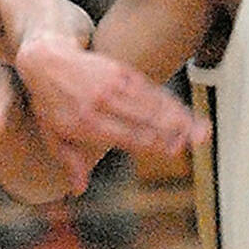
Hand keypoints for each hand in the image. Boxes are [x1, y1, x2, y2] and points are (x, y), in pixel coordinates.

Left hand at [13, 35, 209, 188]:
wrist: (46, 58)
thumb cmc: (50, 102)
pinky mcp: (121, 71)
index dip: (152, 141)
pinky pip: (149, 87)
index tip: (174, 150)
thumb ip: (70, 162)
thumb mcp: (52, 135)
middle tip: (198, 140)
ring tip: (201, 129)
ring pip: (152, 101)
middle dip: (173, 128)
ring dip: (180, 115)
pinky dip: (169, 101)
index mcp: (86, 123)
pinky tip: (186, 113)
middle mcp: (102, 103)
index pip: (126, 134)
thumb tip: (78, 190)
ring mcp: (113, 85)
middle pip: (144, 117)